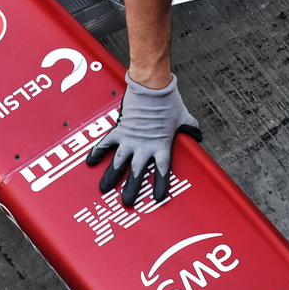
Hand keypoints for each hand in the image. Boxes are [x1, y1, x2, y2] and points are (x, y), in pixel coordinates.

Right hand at [86, 73, 201, 205]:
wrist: (151, 86)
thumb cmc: (168, 101)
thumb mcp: (184, 116)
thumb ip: (190, 128)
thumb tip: (198, 135)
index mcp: (161, 145)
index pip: (163, 171)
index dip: (161, 185)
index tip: (158, 198)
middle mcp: (144, 146)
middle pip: (138, 173)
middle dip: (131, 189)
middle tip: (126, 203)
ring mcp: (130, 139)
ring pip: (119, 163)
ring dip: (111, 177)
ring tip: (104, 189)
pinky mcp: (119, 129)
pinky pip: (106, 143)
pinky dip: (97, 152)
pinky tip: (90, 161)